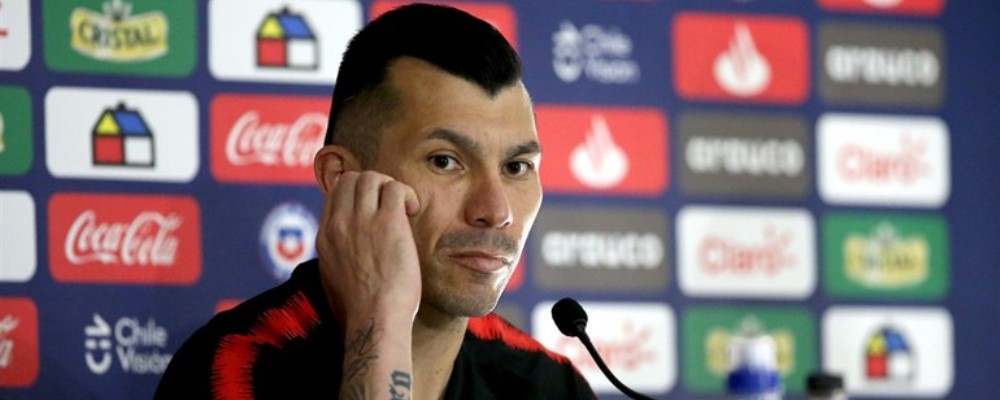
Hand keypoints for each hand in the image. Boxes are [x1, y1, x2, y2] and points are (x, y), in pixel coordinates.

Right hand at [316, 170, 421, 326]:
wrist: (375, 319)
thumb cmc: (361, 308)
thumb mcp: (333, 276)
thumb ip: (337, 254)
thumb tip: (347, 248)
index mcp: (325, 236)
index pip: (335, 193)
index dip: (358, 194)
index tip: (374, 209)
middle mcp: (339, 223)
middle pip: (352, 179)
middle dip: (374, 186)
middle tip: (391, 207)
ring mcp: (362, 220)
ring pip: (372, 177)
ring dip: (390, 187)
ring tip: (403, 210)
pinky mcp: (387, 222)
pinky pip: (395, 188)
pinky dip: (407, 194)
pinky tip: (412, 212)